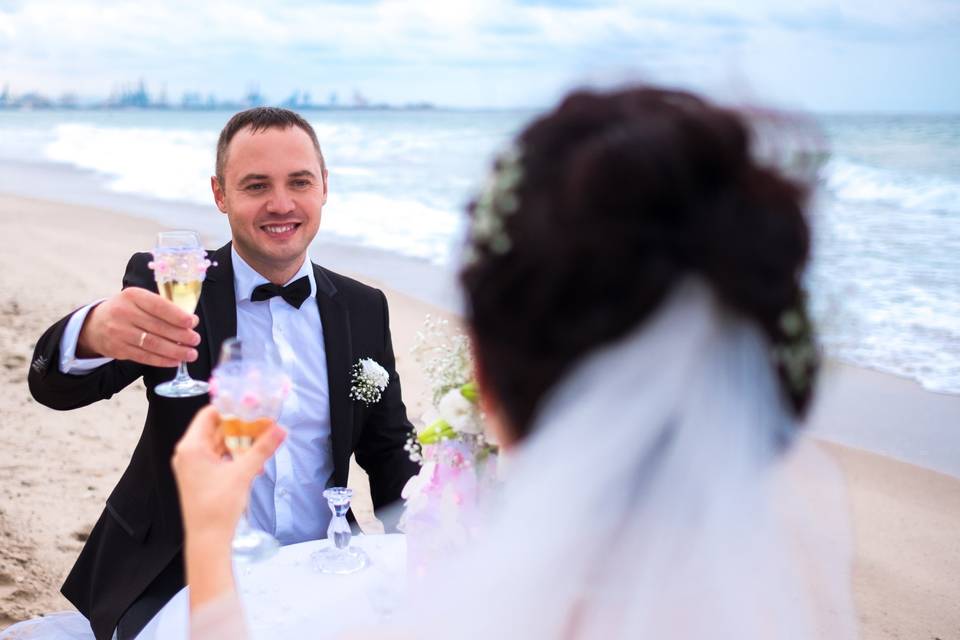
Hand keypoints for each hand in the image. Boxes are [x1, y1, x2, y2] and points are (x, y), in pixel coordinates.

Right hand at [77, 287, 200, 366]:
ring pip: (152, 344)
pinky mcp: (118, 349)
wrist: (96, 324)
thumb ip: (161, 307)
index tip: (193, 322)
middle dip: (180, 335)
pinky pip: (144, 356)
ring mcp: (119, 332)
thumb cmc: (128, 310)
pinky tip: (176, 361)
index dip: (177, 316)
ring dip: (175, 351)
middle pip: (157, 327)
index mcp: (132, 296)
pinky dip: (162, 360)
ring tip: (191, 354)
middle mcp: (123, 313)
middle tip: (195, 340)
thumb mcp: (139, 300)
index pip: (158, 306)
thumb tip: (190, 321)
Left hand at [172, 405, 284, 544]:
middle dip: (241, 428)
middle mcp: (188, 454)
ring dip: (240, 444)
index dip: (231, 409)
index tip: (252, 408)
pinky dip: (234, 457)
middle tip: (263, 425)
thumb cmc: (217, 507)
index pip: (209, 414)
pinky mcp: (199, 477)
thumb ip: (262, 448)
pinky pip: (218, 458)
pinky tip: (253, 463)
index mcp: (191, 447)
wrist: (208, 540)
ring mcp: (193, 466)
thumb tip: (280, 429)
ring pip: (219, 444)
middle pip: (216, 429)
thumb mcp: (243, 473)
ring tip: (261, 446)